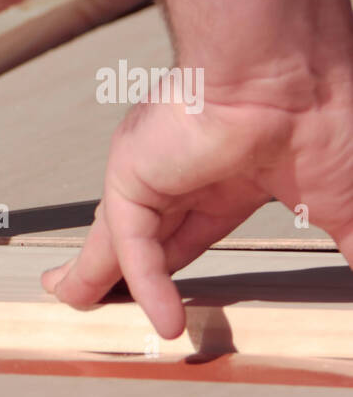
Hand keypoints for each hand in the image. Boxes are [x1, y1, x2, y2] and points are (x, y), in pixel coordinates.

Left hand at [41, 69, 352, 337]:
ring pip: (121, 241)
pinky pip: (132, 245)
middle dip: (120, 272)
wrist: (293, 74)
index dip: (175, 272)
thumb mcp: (343, 209)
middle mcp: (186, 171)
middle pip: (146, 238)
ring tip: (71, 301)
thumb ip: (352, 249)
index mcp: (231, 174)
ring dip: (96, 275)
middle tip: (96, 299)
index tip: (168, 306)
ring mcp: (157, 174)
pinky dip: (145, 285)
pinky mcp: (135, 179)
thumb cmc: (324, 118)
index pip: (191, 235)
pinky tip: (162, 322)